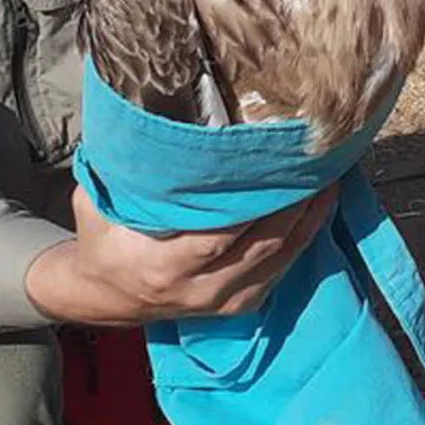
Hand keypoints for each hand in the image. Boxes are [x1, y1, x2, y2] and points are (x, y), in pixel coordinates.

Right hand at [29, 182, 337, 324]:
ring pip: (279, 260)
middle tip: (315, 162)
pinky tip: (319, 206)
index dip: (252, 204)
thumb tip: (142, 119)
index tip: (274, 164)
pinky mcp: (239, 306)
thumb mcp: (95, 202)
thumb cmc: (102, 239)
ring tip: (328, 177)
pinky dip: (304, 238)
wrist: (104, 295)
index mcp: (163, 265)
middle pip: (262, 247)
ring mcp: (222, 302)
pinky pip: (281, 271)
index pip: (217, 236)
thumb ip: (123, 172)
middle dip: (294, 205)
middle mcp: (199, 290)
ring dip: (308, 219)